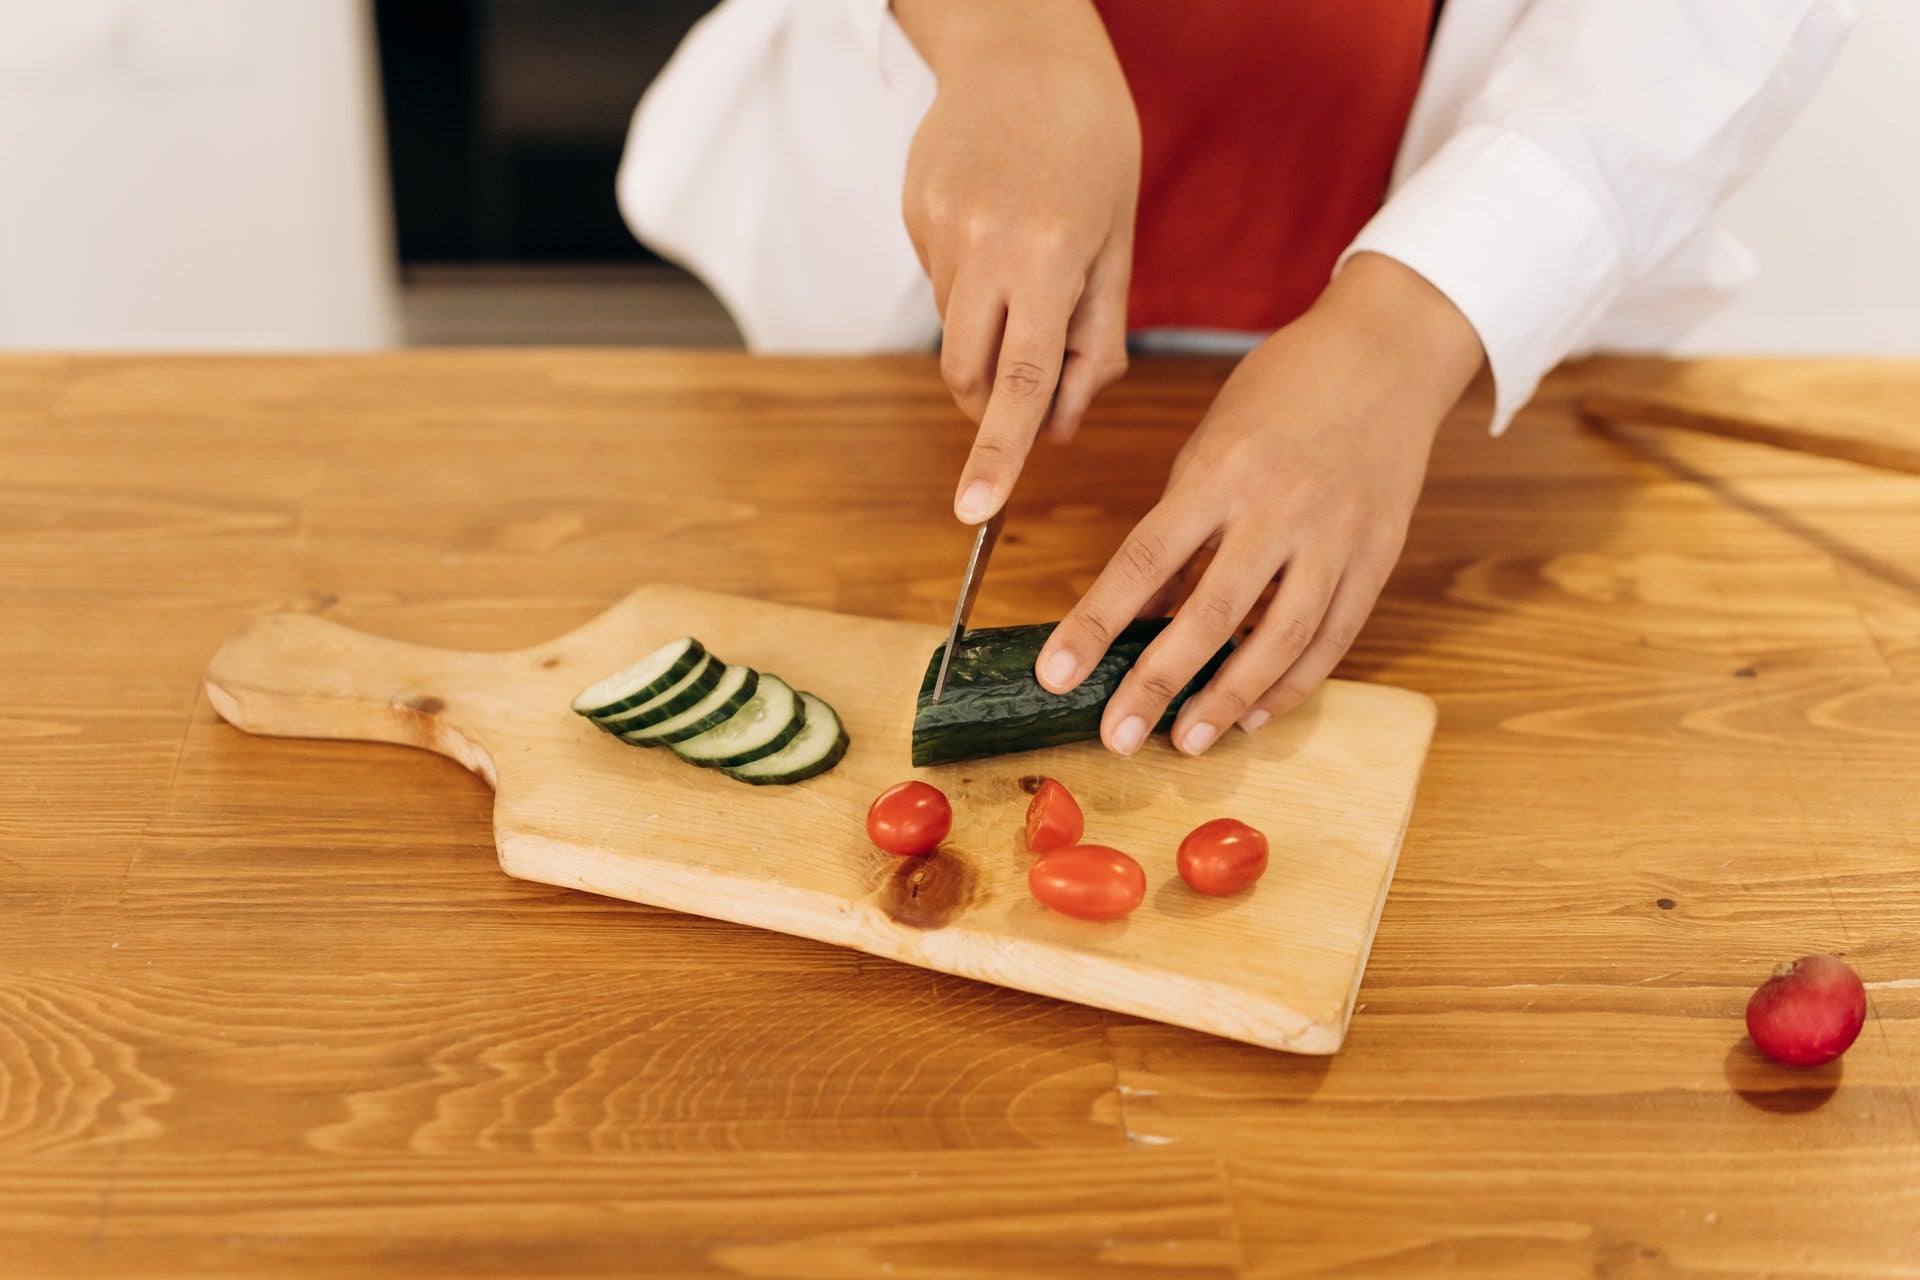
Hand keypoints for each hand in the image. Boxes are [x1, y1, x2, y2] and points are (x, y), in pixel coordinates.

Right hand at [894, 0, 1138, 523]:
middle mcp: (983, 245)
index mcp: (1047, 254)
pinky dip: (972, 285)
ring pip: (955, 334)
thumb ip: (1094, 341)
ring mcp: (937, 230)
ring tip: (1028, 263)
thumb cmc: (1093, 143)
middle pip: (969, 374)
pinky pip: (942, 286)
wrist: (1022, 45)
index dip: (1000, 452)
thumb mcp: (1119, 242)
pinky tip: (998, 226)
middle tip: (1030, 387)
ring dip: (988, 336)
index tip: (977, 510)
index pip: (1021, 381)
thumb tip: (1063, 430)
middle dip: (992, 406)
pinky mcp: (911, 217)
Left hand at [1034, 253, 1485, 754]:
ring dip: (1227, 701)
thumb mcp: (1211, 443)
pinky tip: (1256, 714)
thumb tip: (1149, 614)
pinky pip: (1334, 637)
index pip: (1143, 560)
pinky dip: (1294, 683)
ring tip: (1186, 741)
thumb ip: (1182, 529)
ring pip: (1278, 641)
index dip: (1096, 623)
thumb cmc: (1283, 389)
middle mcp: (1279, 507)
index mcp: (1221, 470)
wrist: (1388, 350)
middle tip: (1117, 738)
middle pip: (1209, 615)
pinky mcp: (1378, 555)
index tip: (1058, 673)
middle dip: (1156, 684)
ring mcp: (1336, 536)